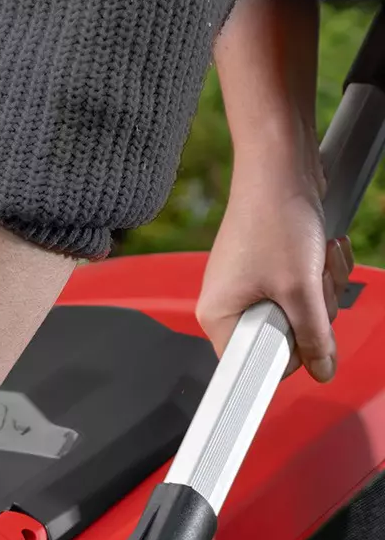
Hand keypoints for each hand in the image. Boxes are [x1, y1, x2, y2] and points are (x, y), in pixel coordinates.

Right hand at [196, 137, 350, 382]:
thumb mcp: (300, 287)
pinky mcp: (269, 270)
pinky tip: (320, 251)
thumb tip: (323, 369)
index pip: (255, 366)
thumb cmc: (274, 220)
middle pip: (283, 338)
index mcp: (217, 316)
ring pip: (299, 313)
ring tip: (317, 260)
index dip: (289, 354)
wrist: (281, 170)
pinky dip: (320, 273)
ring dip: (322, 288)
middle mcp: (228, 305)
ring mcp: (249, 287)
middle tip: (312, 285)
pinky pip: (302, 290)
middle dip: (313, 313)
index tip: (307, 342)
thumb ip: (314, 335)